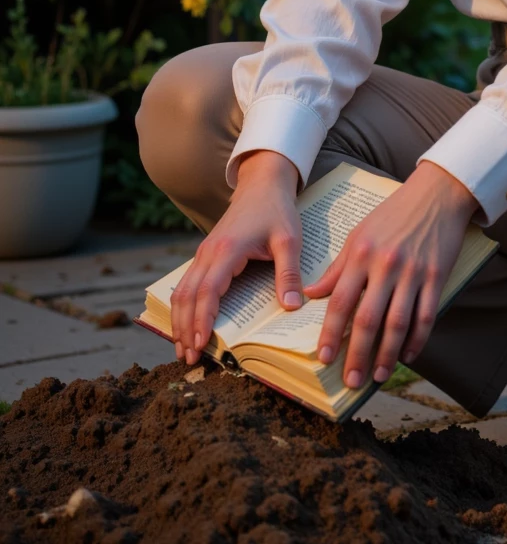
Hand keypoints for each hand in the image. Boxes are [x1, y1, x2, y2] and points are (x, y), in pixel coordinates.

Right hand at [170, 150, 301, 366]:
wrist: (262, 184)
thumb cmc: (277, 210)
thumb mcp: (289, 240)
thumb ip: (288, 272)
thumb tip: (290, 306)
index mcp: (227, 251)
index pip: (207, 292)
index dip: (202, 321)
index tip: (201, 346)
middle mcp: (208, 253)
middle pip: (186, 297)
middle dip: (184, 329)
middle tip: (188, 360)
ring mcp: (203, 253)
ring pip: (181, 292)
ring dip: (179, 321)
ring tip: (182, 350)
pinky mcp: (205, 254)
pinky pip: (186, 284)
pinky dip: (182, 307)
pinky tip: (185, 325)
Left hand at [303, 161, 478, 389]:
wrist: (436, 194)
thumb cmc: (393, 213)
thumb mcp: (359, 234)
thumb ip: (338, 267)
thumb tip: (312, 294)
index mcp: (361, 254)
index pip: (340, 301)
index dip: (331, 333)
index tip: (324, 358)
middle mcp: (385, 265)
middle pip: (368, 319)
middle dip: (358, 354)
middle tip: (351, 381)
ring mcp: (413, 272)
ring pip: (398, 323)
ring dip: (387, 354)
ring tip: (378, 376)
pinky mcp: (437, 276)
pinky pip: (426, 316)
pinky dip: (417, 340)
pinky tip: (408, 355)